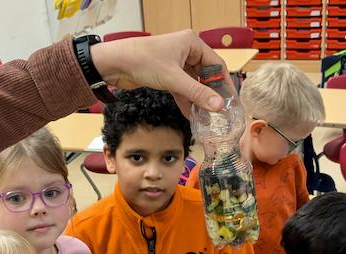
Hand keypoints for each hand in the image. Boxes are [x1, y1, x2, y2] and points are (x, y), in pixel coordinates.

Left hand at [91, 29, 229, 116]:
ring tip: (206, 117)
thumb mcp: (174, 79)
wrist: (115, 63)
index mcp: (192, 43)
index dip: (224, 84)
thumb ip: (197, 93)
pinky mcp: (167, 74)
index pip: (216, 64)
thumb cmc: (142, 61)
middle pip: (206, 75)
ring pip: (193, 84)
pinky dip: (186, 101)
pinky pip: (182, 89)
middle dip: (210, 94)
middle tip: (219, 112)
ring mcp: (176, 63)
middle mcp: (186, 50)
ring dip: (198, 100)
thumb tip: (218, 106)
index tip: (230, 101)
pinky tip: (191, 115)